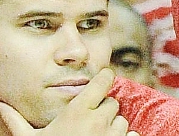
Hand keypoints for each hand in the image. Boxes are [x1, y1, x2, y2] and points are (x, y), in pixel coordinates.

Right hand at [0, 70, 140, 135]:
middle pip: (111, 103)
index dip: (103, 80)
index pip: (104, 80)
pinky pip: (132, 135)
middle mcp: (98, 120)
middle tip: (86, 124)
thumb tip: (0, 107)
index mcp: (77, 111)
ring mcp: (113, 134)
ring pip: (122, 120)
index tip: (100, 82)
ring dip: (112, 127)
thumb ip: (17, 122)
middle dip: (102, 111)